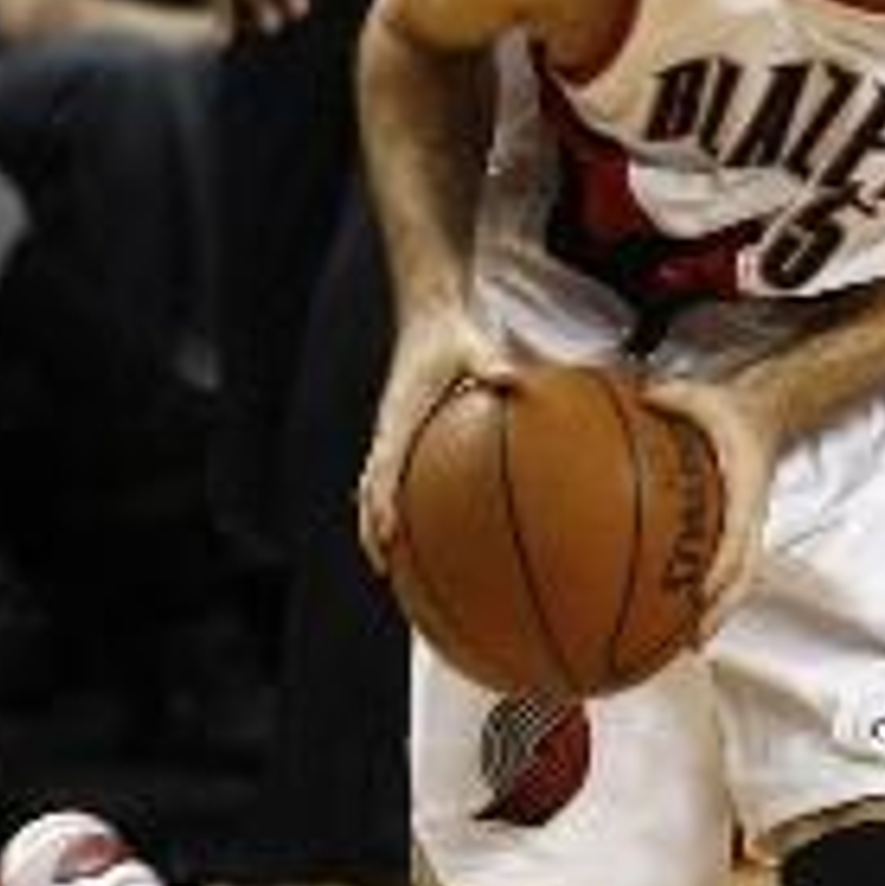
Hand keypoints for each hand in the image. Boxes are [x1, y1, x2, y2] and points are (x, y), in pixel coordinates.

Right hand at [358, 312, 513, 571]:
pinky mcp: (401, 436)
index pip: (383, 468)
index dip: (383, 504)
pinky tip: (422, 532)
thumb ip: (492, 366)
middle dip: (372, 530)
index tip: (387, 535)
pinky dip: (396, 507)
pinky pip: (393, 479)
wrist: (428, 318)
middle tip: (384, 567)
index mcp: (399, 417)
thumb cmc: (452, 335)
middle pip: (368, 491)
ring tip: (392, 563)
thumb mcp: (474, 347)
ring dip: (377, 525)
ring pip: (374, 490)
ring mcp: (392, 436)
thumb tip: (516, 379)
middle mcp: (389, 432)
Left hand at [639, 373, 781, 636]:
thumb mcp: (705, 396)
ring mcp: (745, 531)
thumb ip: (675, 397)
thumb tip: (642, 396)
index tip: (704, 589)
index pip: (739, 533)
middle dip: (721, 609)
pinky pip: (725, 574)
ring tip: (688, 646)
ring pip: (738, 583)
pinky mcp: (735, 537)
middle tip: (695, 640)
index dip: (722, 565)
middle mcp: (749, 516)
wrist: (762, 418)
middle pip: (744, 574)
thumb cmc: (731, 413)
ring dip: (716, 615)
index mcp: (745, 487)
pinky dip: (708, 601)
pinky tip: (679, 624)